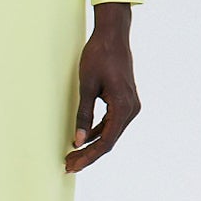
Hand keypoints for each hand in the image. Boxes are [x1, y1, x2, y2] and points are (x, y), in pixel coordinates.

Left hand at [65, 2, 139, 172]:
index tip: (72, 165)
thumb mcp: (87, 85)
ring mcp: (131, 105)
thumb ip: (83, 114)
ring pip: (111, 134)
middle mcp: (131, 109)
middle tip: (68, 165)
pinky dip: (98, 132)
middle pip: (109, 141)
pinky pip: (112, 123)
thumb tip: (78, 141)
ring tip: (73, 155)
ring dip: (93, 145)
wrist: (113, 34)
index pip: (105, 142)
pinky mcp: (126, 101)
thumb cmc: (99, 55)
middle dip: (88, 154)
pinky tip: (84, 138)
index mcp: (123, 106)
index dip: (88, 156)